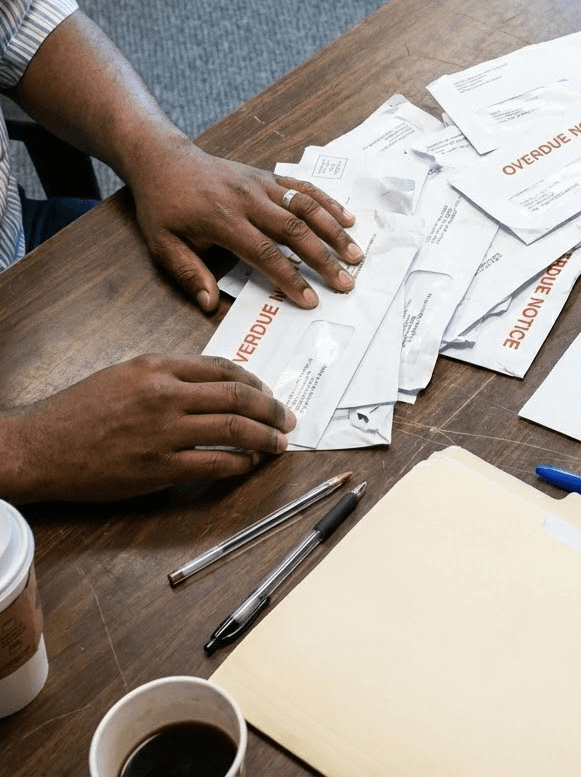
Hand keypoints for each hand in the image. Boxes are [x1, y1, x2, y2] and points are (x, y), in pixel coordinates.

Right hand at [0, 355, 293, 501]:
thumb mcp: (124, 375)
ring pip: (233, 430)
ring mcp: (163, 432)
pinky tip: (249, 464)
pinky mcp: (159, 468)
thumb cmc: (77, 412)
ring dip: (265, 437)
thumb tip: (211, 385)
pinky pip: (214, 464)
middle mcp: (165, 395)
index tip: (267, 391)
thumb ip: (167, 376)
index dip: (253, 381)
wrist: (38, 447)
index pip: (222, 368)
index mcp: (157, 367)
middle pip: (237, 397)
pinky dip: (240, 464)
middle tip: (287, 418)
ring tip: (279, 443)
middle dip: (270, 408)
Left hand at [128, 136, 363, 310]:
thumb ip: (188, 273)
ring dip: (334, 231)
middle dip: (323, 259)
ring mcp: (262, 185)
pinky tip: (347, 219)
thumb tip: (209, 304)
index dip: (290, 278)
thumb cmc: (164, 206)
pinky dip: (328, 203)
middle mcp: (248, 200)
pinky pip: (304, 188)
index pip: (264, 253)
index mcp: (223, 220)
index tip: (310, 300)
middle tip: (345, 282)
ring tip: (355, 254)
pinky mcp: (269, 176)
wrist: (164, 160)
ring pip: (306, 207)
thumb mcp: (163, 244)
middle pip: (294, 231)